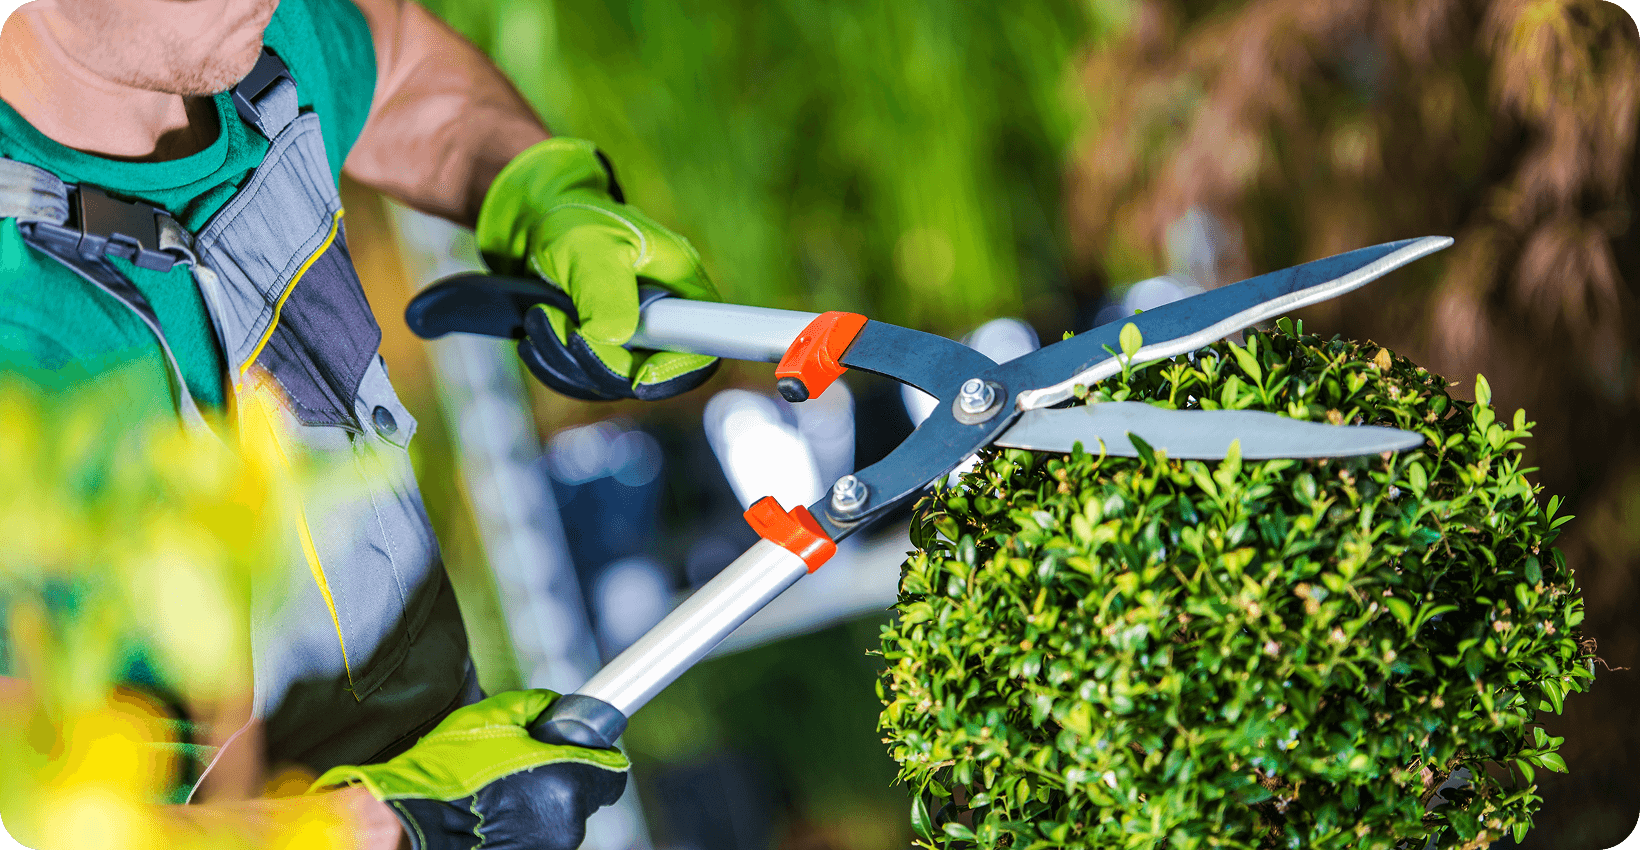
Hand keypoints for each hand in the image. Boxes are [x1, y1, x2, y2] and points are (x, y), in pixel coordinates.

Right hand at [310, 690, 627, 849]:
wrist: (408, 822)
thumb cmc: (446, 773)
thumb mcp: (493, 718)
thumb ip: (537, 706)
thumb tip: (558, 706)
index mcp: (567, 783)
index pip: (613, 771)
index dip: (595, 754)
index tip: (578, 747)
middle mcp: (565, 824)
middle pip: (584, 793)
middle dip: (562, 775)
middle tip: (524, 764)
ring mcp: (546, 848)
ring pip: (559, 816)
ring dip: (540, 801)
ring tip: (500, 790)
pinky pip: (537, 834)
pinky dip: (522, 822)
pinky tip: (494, 812)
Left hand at [475, 138, 720, 400]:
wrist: (538, 221)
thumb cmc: (574, 219)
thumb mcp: (590, 247)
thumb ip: (606, 295)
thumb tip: (613, 340)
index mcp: (683, 288)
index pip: (702, 348)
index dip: (674, 370)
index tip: (636, 374)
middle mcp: (664, 320)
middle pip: (650, 377)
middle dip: (597, 362)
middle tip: (554, 322)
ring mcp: (632, 340)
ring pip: (610, 384)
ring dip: (564, 360)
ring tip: (539, 315)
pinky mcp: (602, 351)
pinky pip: (584, 381)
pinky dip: (554, 365)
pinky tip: (537, 333)